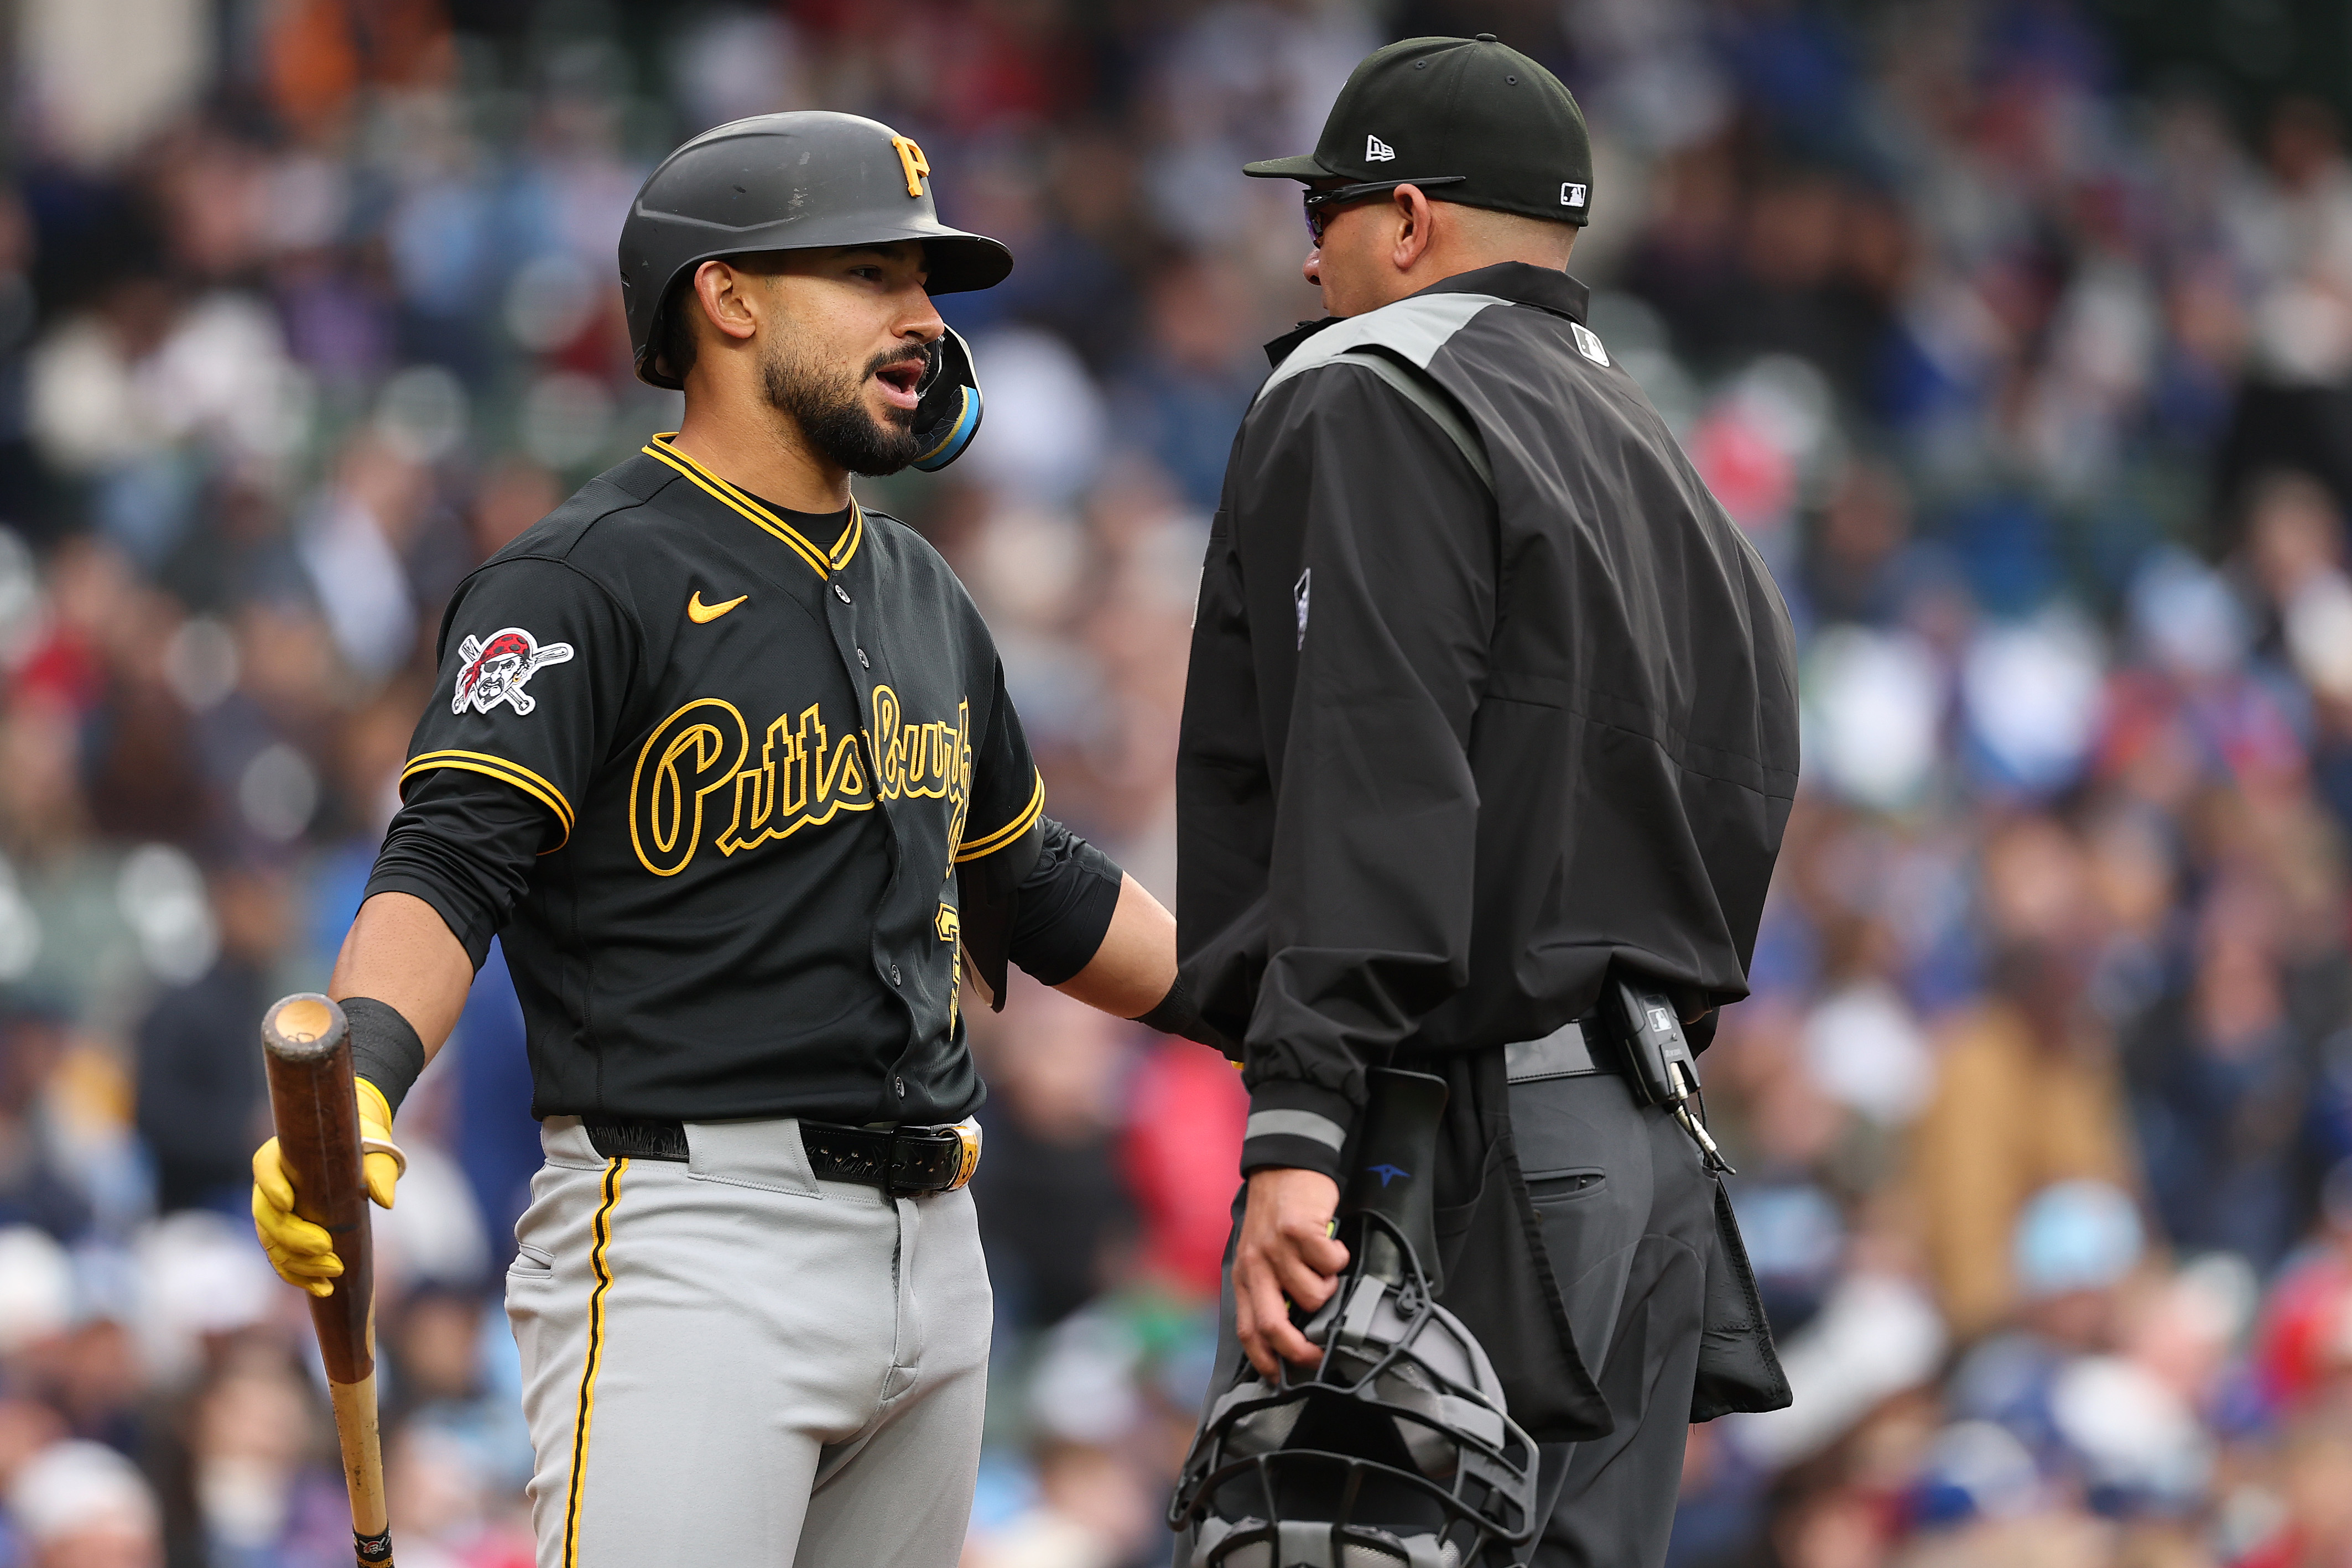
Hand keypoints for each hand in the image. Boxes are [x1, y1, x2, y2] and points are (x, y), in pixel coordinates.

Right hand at [251, 1079, 404, 1296]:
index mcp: (283, 1153)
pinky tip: (323, 1288)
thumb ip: (380, 1170)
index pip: (265, 1166)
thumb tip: (384, 1201)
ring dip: (300, 1263)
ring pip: (272, 1243)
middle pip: (267, 1215)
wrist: (360, 1150)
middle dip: (294, 1237)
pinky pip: (283, 1260)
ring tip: (335, 1271)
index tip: (288, 1202)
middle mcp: (271, 1184)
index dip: (271, 1185)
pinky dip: (300, 1276)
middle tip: (328, 1248)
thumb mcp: (376, 1149)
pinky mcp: (285, 1236)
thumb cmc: (364, 1143)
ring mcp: (274, 1213)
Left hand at [1233, 1166, 1348, 1378]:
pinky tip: (1332, 1246)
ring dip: (1329, 1288)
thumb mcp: (1261, 1253)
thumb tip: (1291, 1330)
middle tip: (1317, 1353)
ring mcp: (1275, 1248)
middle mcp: (1256, 1265)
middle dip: (1298, 1349)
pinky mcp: (1297, 1229)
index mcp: (1245, 1275)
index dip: (1263, 1359)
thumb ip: (1270, 1287)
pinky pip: (1329, 1263)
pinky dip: (1339, 1259)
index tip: (1280, 1377)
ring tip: (1325, 1269)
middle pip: (1272, 1324)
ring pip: (1313, 1295)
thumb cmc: (1277, 1215)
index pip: (1247, 1329)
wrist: (1283, 1167)